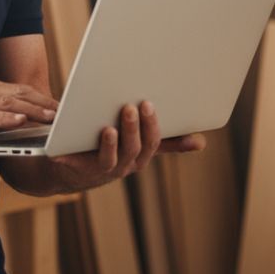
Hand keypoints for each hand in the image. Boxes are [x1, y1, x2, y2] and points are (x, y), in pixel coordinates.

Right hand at [0, 78, 59, 142]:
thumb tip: (18, 119)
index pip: (21, 90)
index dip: (43, 98)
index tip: (61, 107)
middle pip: (21, 94)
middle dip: (45, 103)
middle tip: (66, 113)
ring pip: (10, 104)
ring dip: (33, 110)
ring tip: (52, 118)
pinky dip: (7, 117)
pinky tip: (21, 121)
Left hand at [48, 101, 205, 190]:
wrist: (72, 169)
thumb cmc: (110, 146)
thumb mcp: (138, 141)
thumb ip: (165, 140)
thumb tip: (201, 142)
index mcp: (140, 156)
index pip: (153, 142)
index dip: (152, 125)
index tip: (149, 104)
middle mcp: (125, 165)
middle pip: (134, 149)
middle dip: (134, 128)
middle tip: (132, 105)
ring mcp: (102, 169)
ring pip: (112, 158)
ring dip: (111, 143)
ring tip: (109, 127)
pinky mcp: (78, 170)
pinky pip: (79, 163)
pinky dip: (76, 153)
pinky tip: (74, 137)